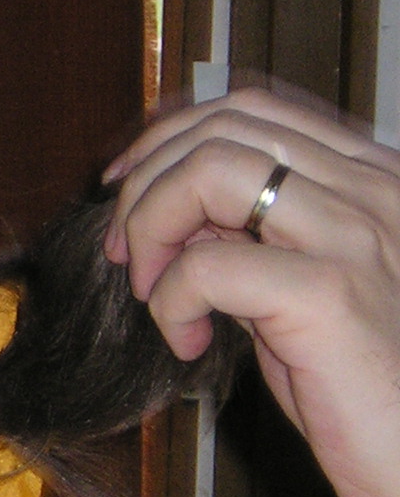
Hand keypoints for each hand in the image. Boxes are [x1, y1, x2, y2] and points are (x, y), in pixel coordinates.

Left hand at [103, 88, 399, 496]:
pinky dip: (170, 302)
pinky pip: (207, 266)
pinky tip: (190, 344)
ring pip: (210, 172)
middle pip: (223, 127)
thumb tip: (179, 215)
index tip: (123, 192)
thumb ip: (252, 238)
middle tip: (124, 253)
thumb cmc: (361, 388)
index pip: (252, 108)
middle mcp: (373, 190)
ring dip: (151, 227)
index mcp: (371, 179)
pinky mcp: (330, 296)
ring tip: (151, 291)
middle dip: (146, 182)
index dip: (168, 139)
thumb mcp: (297, 290)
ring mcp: (357, 236)